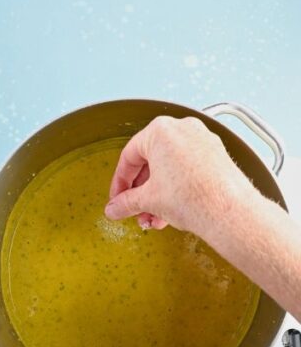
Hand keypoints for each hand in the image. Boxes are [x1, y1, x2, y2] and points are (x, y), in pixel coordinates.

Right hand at [104, 115, 258, 234]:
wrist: (230, 213)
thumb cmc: (194, 198)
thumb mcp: (148, 200)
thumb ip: (126, 202)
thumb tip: (115, 208)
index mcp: (160, 131)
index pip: (128, 157)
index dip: (119, 182)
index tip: (117, 198)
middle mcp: (182, 129)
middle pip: (150, 162)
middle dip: (140, 192)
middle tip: (134, 208)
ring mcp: (202, 140)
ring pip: (169, 168)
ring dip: (156, 194)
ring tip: (153, 216)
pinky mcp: (216, 154)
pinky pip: (187, 168)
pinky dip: (175, 188)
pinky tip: (170, 210)